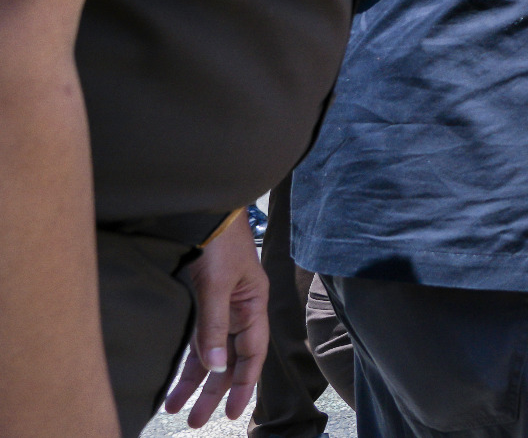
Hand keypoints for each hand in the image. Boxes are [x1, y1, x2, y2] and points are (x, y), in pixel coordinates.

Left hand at [161, 210, 265, 426]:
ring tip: (177, 408)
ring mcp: (221, 307)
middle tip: (196, 421)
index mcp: (254, 304)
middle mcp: (240, 310)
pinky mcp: (201, 301)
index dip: (245, 384)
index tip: (233, 412)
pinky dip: (187, 360)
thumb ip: (215, 326)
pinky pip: (197, 339)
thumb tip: (213, 367)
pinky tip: (174, 380)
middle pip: (230, 359)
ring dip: (195, 381)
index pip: (252, 353)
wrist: (202, 209)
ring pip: (210, 353)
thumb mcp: (218, 284)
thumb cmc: (219, 241)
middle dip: (213, 391)